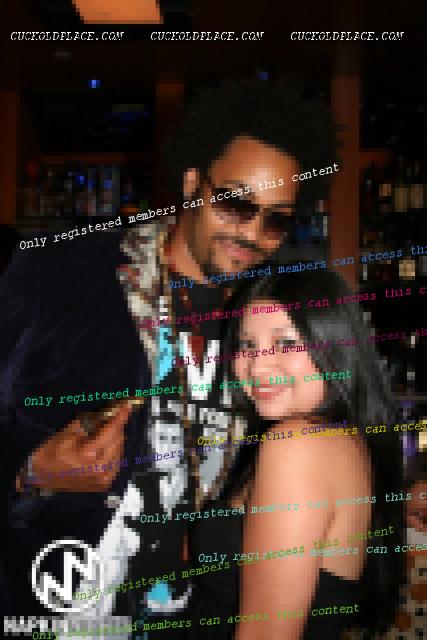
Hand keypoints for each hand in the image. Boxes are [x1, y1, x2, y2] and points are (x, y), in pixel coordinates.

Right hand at [16, 401, 132, 492]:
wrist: (42, 477)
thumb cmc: (52, 452)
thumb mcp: (69, 432)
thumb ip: (91, 422)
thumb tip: (108, 413)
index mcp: (89, 454)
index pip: (111, 430)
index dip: (120, 416)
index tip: (128, 405)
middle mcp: (100, 468)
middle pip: (118, 439)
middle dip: (115, 426)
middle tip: (111, 417)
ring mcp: (104, 478)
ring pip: (119, 450)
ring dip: (115, 439)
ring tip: (104, 433)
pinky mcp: (104, 483)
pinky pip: (116, 462)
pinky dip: (113, 452)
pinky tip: (105, 447)